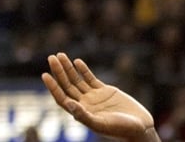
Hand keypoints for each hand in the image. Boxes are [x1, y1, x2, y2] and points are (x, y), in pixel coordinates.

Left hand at [42, 53, 156, 141]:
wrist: (139, 128)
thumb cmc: (120, 131)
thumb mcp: (100, 124)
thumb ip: (83, 115)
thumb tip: (67, 104)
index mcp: (80, 113)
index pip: (62, 98)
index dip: (53, 87)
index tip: (45, 74)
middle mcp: (85, 104)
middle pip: (67, 86)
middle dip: (59, 72)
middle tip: (51, 57)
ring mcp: (94, 97)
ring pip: (77, 80)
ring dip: (68, 68)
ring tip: (60, 55)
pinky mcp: (105, 91)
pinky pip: (91, 79)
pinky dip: (83, 70)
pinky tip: (77, 61)